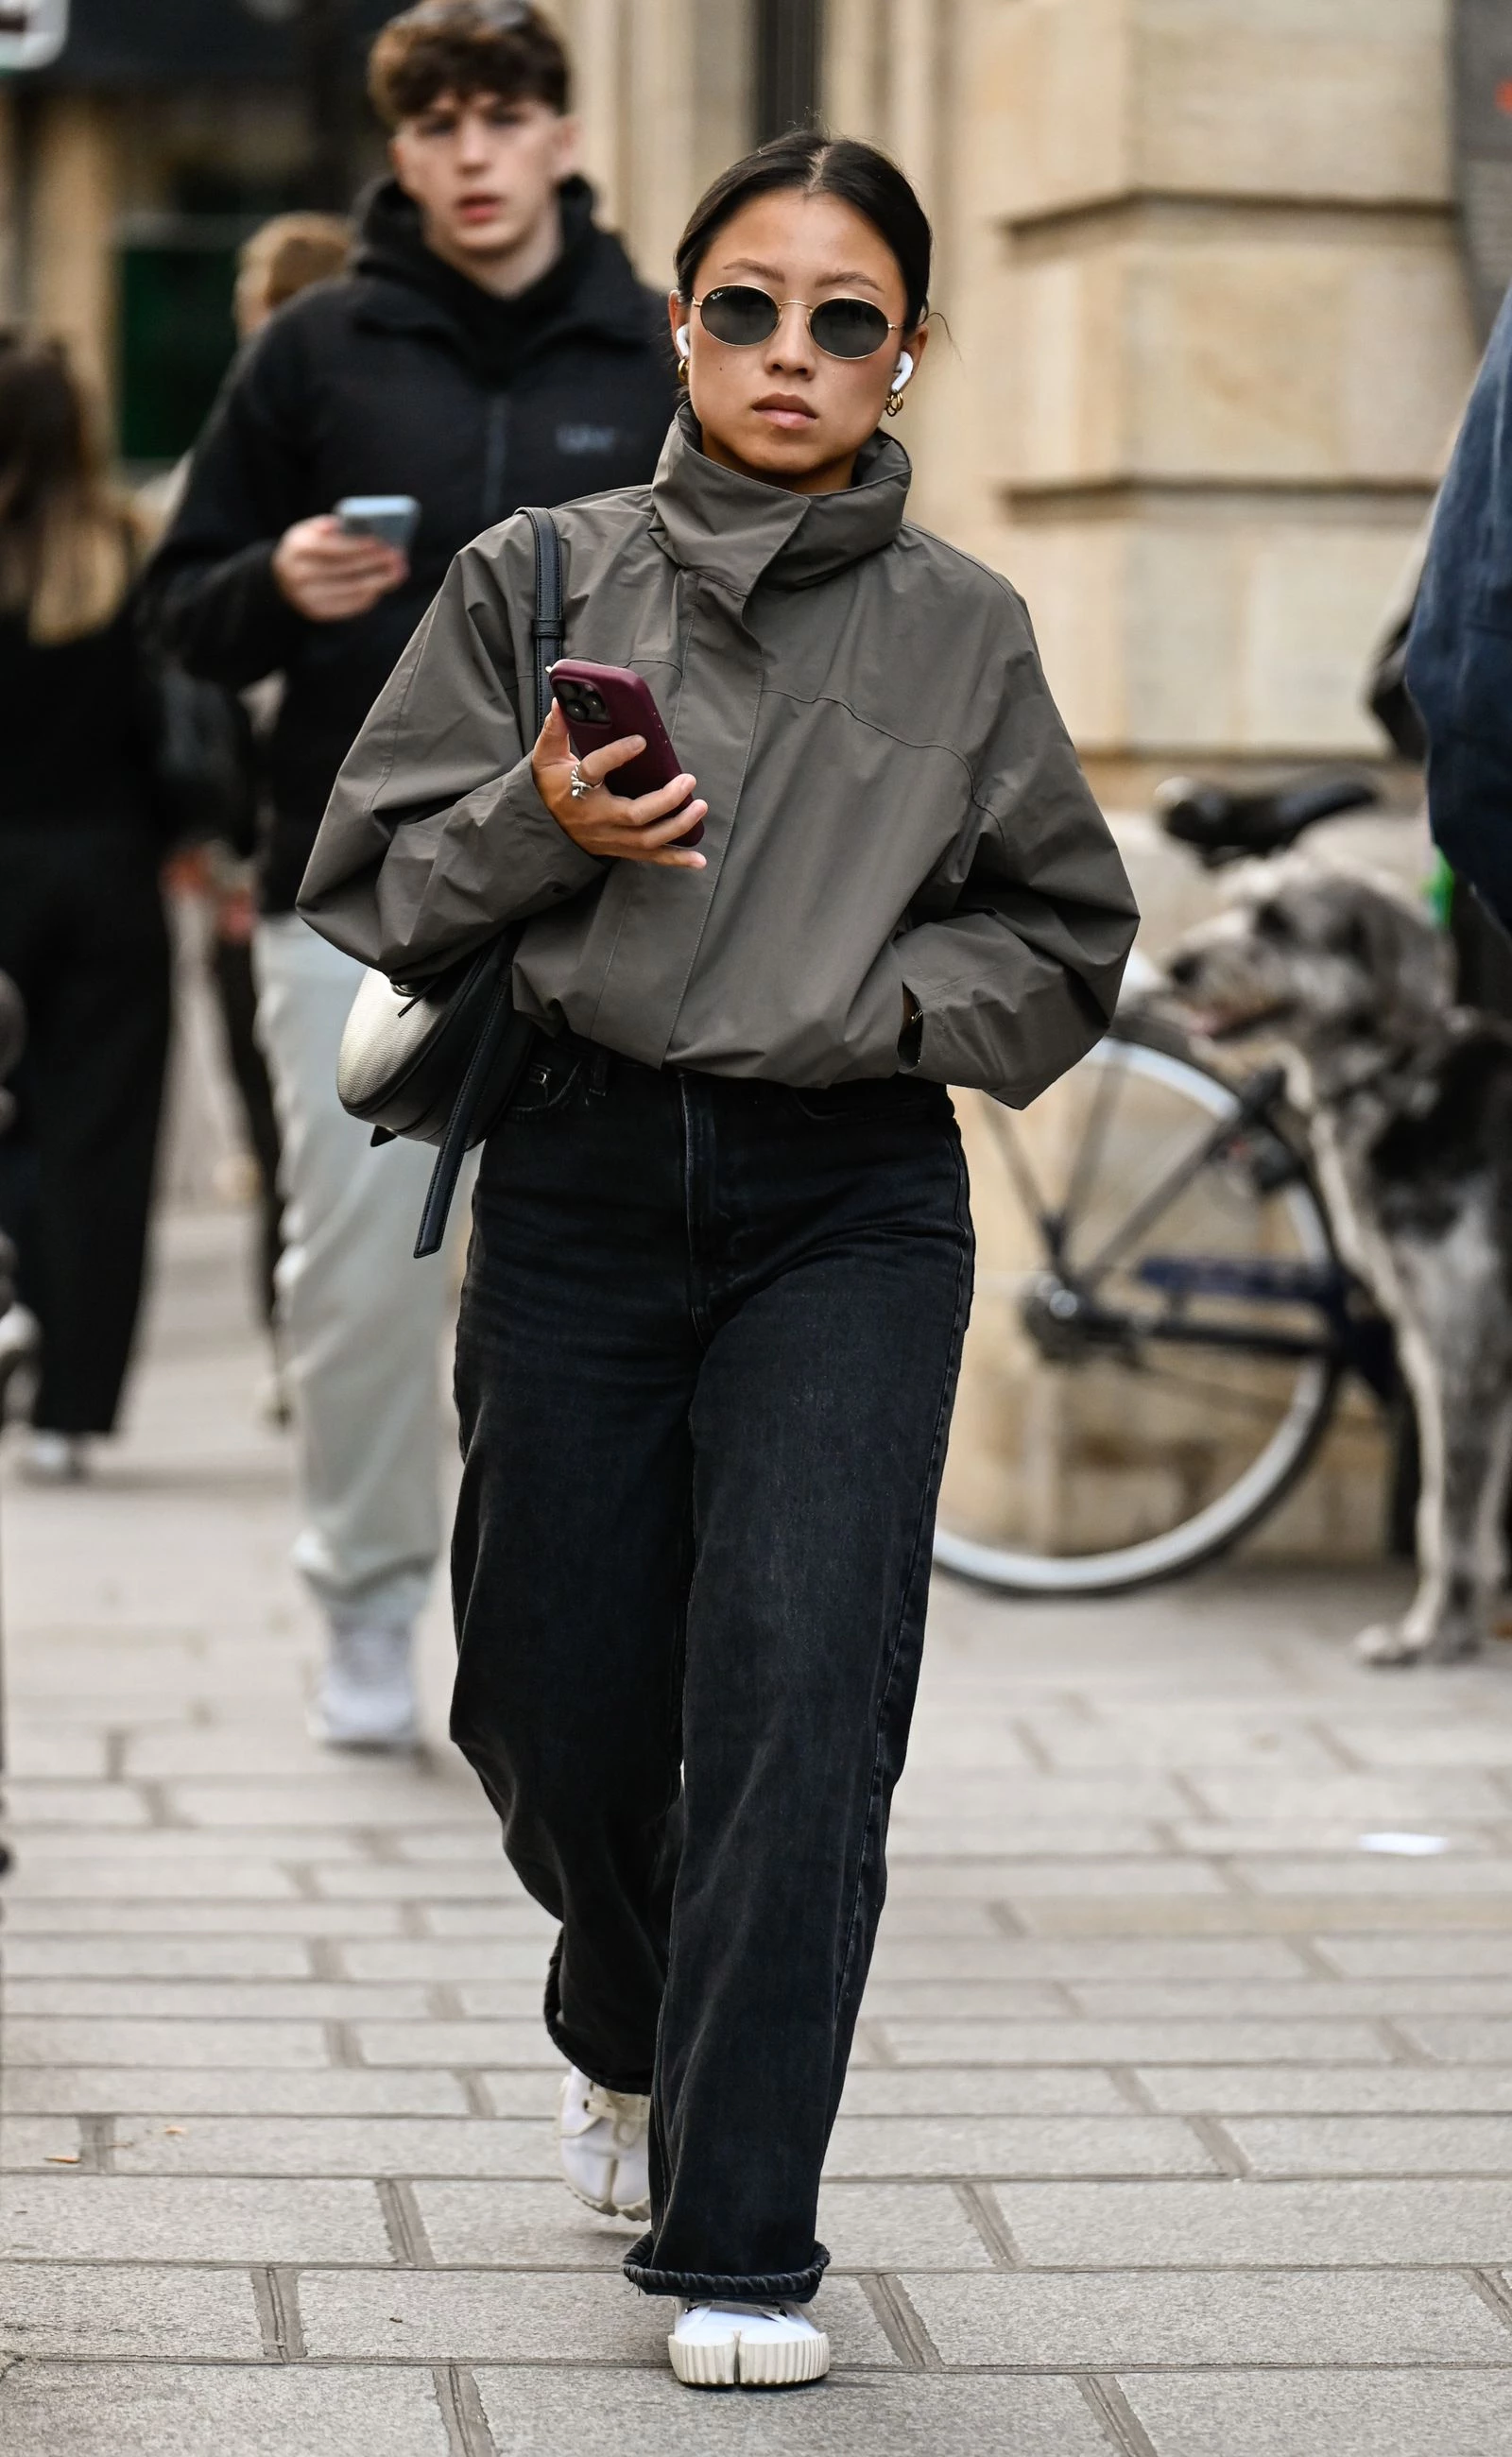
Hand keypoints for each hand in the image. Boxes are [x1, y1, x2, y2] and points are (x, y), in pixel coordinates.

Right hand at [272, 515, 406, 621]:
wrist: (281, 578)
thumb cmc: (306, 550)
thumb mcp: (308, 531)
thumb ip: (326, 525)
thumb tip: (347, 524)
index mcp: (298, 548)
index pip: (334, 547)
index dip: (359, 545)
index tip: (381, 542)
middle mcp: (300, 574)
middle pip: (346, 569)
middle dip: (376, 563)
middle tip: (398, 557)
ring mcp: (307, 597)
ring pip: (352, 589)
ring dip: (380, 581)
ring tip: (398, 572)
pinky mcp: (317, 612)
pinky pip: (350, 606)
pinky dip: (369, 595)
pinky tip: (382, 586)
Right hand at [530, 700, 707, 868]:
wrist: (542, 828)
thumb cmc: (548, 788)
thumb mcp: (545, 757)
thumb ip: (555, 730)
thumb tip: (562, 703)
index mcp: (577, 789)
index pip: (596, 769)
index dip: (617, 754)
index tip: (641, 741)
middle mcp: (597, 817)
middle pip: (635, 815)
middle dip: (666, 799)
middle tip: (688, 780)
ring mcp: (610, 837)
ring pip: (647, 839)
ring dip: (678, 826)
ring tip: (699, 807)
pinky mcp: (620, 848)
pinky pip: (650, 857)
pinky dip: (675, 859)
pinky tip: (698, 860)